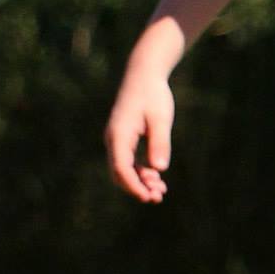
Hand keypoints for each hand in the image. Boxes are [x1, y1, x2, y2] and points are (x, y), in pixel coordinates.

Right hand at [104, 66, 173, 203]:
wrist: (143, 75)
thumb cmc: (152, 95)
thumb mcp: (160, 119)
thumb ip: (159, 143)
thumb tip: (159, 169)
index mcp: (118, 135)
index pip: (121, 167)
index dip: (133, 185)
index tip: (147, 197)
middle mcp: (114, 140)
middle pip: (119, 173)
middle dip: (137, 187)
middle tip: (158, 198)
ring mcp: (118, 141)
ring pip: (124, 169)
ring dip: (140, 182)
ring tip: (161, 191)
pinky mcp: (125, 140)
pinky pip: (130, 162)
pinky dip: (141, 172)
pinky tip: (157, 179)